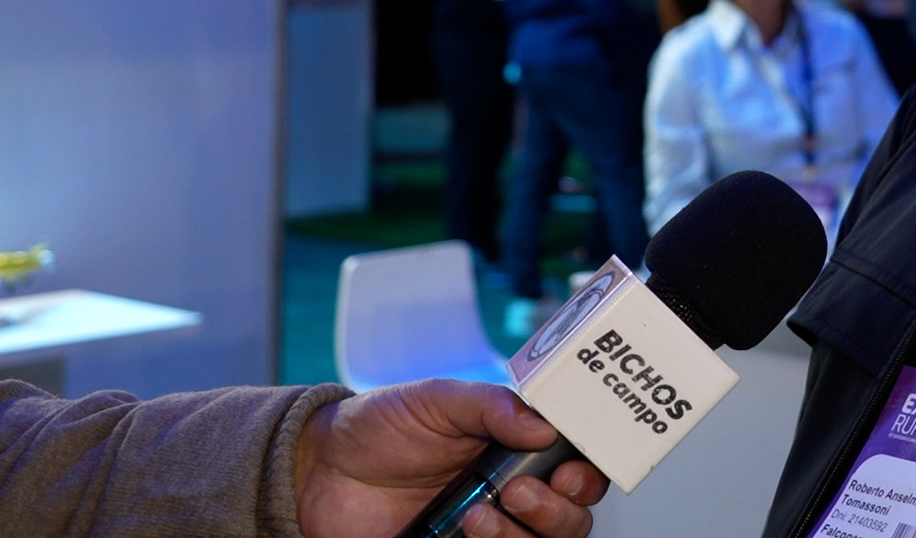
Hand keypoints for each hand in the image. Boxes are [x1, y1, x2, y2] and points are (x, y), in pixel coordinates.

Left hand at [294, 379, 609, 537]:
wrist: (319, 472)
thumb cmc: (378, 429)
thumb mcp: (436, 399)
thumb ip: (490, 405)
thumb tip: (542, 426)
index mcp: (518, 449)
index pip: (578, 466)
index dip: (587, 473)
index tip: (571, 470)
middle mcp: (512, 493)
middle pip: (572, 516)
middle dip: (557, 509)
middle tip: (518, 491)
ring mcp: (488, 530)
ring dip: (522, 535)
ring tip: (478, 514)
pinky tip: (466, 533)